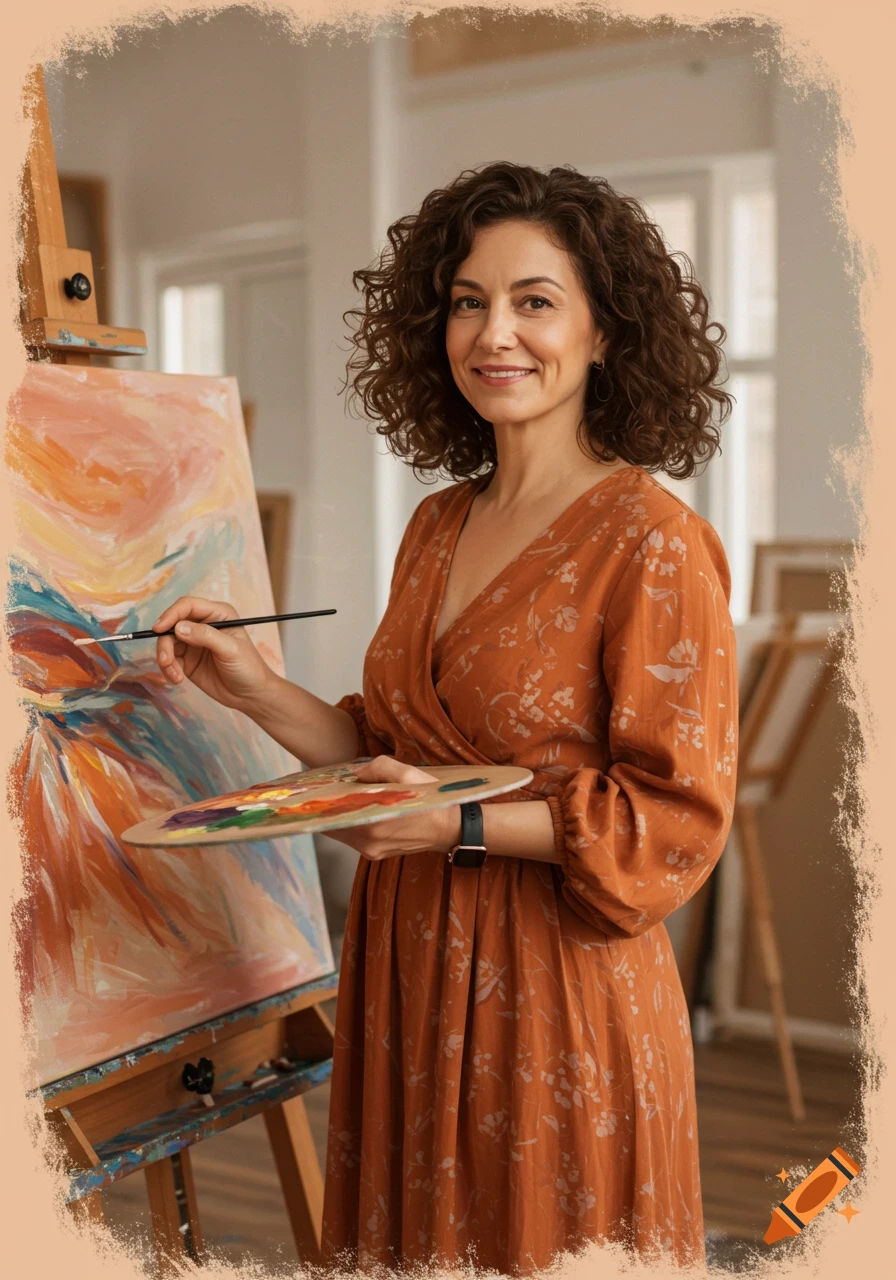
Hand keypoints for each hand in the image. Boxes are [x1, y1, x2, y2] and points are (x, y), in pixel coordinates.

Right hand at [153, 596, 276, 711]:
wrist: (250, 695)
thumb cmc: (248, 667)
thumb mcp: (230, 649)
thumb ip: (205, 636)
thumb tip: (178, 627)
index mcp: (217, 614)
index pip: (188, 606)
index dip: (171, 614)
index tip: (159, 629)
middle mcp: (203, 625)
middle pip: (172, 624)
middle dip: (165, 642)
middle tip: (166, 661)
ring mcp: (193, 642)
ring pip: (167, 642)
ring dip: (165, 658)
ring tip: (175, 675)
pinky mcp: (187, 660)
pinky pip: (169, 659)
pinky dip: (168, 669)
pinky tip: (177, 679)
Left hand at [328, 756, 459, 860]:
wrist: (452, 829)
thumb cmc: (432, 801)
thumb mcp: (409, 774)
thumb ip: (379, 768)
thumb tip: (356, 774)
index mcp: (373, 822)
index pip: (332, 814)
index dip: (324, 800)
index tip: (321, 788)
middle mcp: (368, 842)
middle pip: (334, 824)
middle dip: (333, 807)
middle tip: (335, 789)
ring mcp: (371, 851)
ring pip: (343, 832)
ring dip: (343, 815)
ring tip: (348, 797)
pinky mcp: (376, 855)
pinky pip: (355, 838)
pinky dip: (354, 823)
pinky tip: (362, 809)